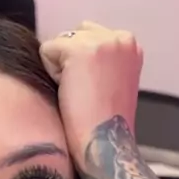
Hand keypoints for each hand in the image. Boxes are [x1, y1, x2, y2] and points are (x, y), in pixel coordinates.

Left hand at [40, 21, 142, 167]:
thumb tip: (72, 53)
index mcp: (131, 45)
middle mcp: (122, 37)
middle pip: (73, 36)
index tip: (95, 89)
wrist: (105, 142)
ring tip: (78, 92)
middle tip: (86, 92)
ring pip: (60, 43)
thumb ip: (102, 60)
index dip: (83, 65)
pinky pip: (47, 51)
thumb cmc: (104, 121)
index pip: (89, 36)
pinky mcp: (80, 49)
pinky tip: (70, 92)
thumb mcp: (114, 80)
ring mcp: (102, 40)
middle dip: (71, 62)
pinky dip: (51, 73)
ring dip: (61, 67)